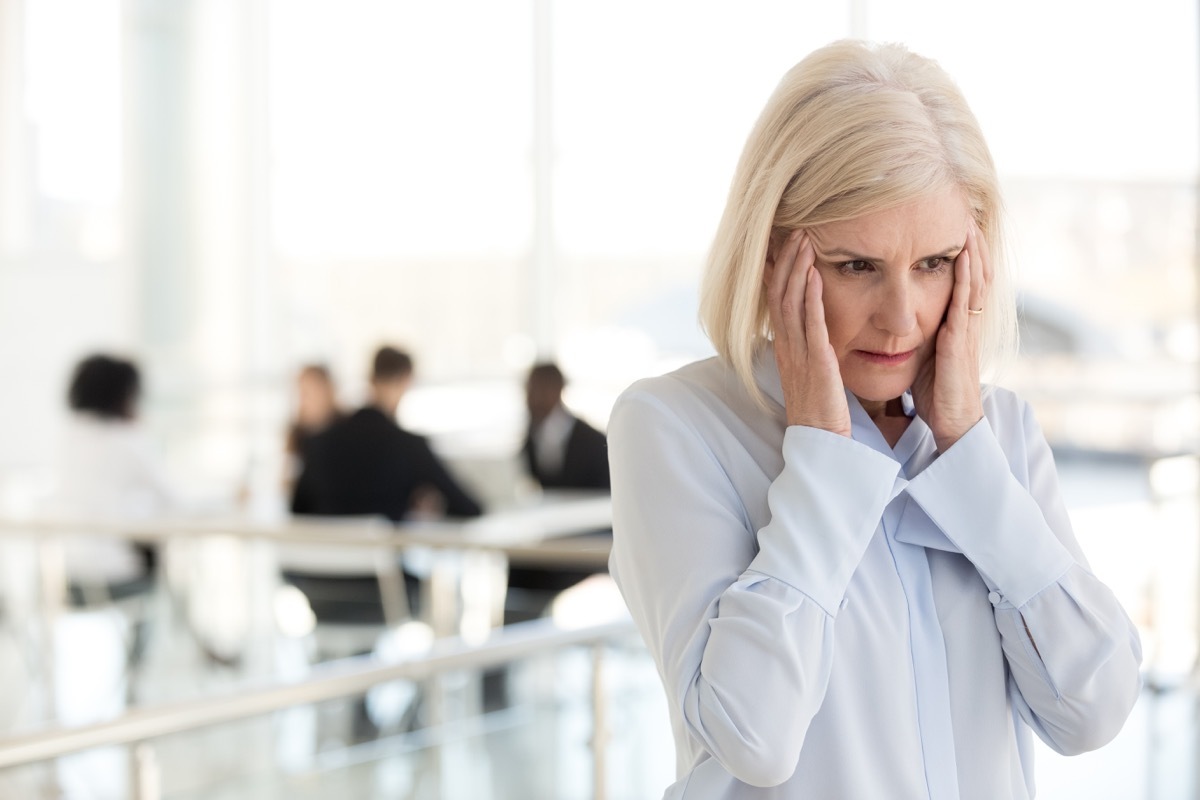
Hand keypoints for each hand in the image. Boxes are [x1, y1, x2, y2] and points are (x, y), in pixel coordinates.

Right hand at [764, 230, 851, 435]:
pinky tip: (814, 274)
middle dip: (786, 260)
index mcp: (785, 348)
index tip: (783, 245)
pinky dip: (811, 296)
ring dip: (797, 268)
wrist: (820, 444)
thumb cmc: (820, 412)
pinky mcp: (817, 363)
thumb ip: (809, 350)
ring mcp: (799, 354)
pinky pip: (811, 324)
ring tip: (804, 240)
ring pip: (790, 302)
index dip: (778, 271)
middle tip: (796, 230)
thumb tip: (813, 332)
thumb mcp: (810, 374)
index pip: (775, 301)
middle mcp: (787, 347)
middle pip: (779, 294)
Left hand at [911, 222, 992, 450]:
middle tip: (965, 211)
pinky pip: (966, 301)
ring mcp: (966, 328)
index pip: (962, 280)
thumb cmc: (936, 392)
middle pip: (974, 272)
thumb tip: (898, 319)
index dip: (961, 254)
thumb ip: (918, 332)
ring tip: (968, 221)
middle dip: (971, 243)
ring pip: (976, 280)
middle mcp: (965, 321)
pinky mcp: (961, 339)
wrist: (951, 422)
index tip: (951, 226)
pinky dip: (967, 275)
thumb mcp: (924, 354)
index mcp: (955, 323)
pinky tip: (963, 255)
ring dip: (973, 250)